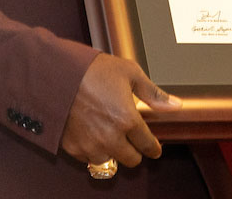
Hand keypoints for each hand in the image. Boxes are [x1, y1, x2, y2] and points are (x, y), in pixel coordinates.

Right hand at [60, 53, 181, 167]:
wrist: (56, 73)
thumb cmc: (92, 70)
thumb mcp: (129, 73)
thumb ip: (153, 93)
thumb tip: (175, 105)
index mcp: (127, 120)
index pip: (147, 145)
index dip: (154, 147)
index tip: (154, 148)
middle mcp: (110, 138)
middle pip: (131, 160)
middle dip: (134, 150)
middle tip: (130, 138)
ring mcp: (90, 145)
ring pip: (109, 161)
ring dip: (112, 151)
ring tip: (108, 134)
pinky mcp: (72, 147)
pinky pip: (87, 158)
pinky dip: (91, 150)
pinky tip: (91, 134)